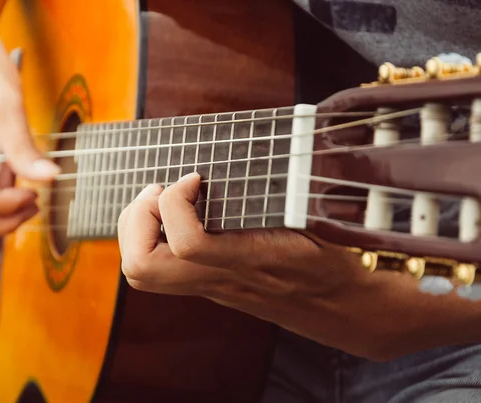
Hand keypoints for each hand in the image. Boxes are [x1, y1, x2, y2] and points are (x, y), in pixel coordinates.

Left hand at [117, 173, 480, 360]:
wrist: (348, 311)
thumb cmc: (339, 258)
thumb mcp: (319, 216)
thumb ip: (288, 189)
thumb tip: (270, 145)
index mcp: (251, 260)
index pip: (188, 244)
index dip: (177, 202)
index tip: (196, 177)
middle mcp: (221, 279)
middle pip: (141, 269)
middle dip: (137, 220)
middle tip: (161, 190)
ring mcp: (211, 286)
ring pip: (143, 273)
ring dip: (140, 229)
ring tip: (164, 199)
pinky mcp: (212, 285)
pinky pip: (163, 266)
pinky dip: (155, 234)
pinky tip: (181, 212)